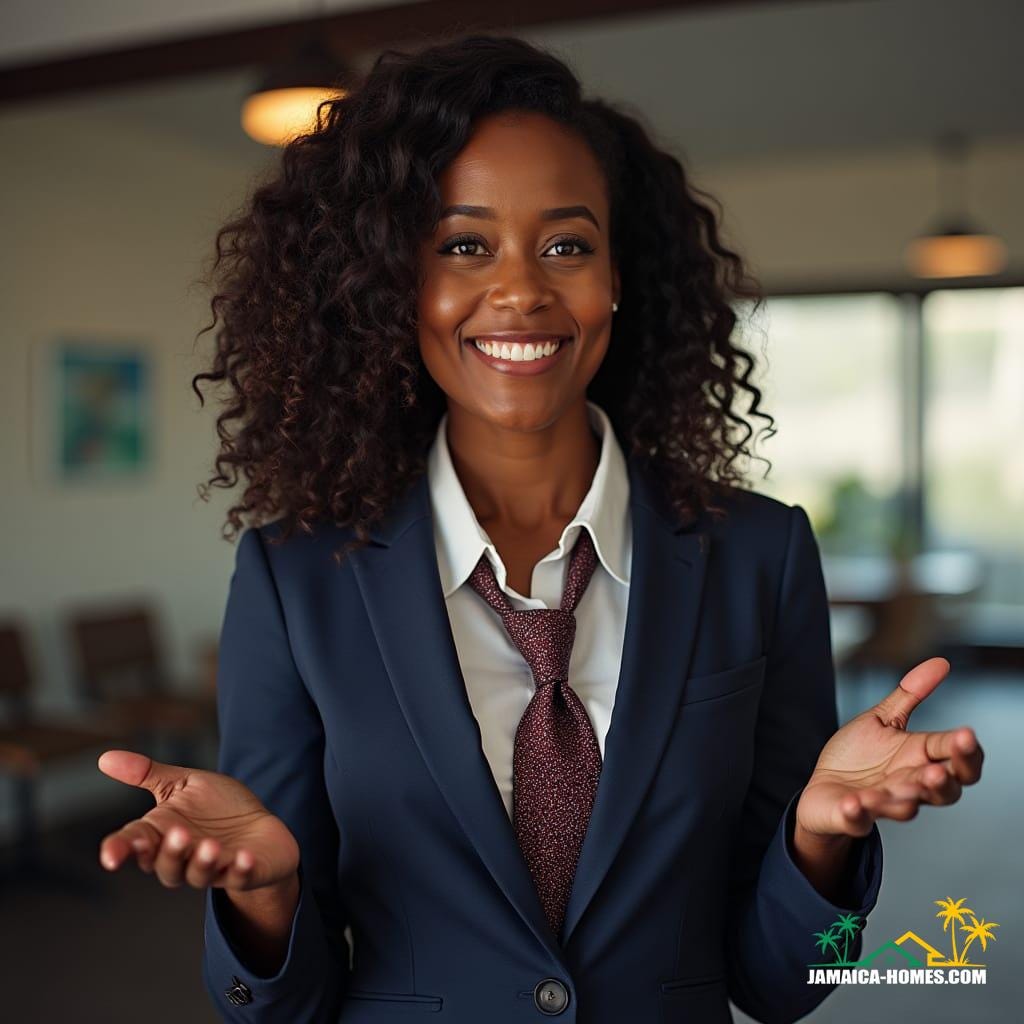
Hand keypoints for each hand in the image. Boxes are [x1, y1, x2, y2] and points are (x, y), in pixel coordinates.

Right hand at [97, 749, 298, 892]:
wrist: (260, 828)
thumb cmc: (217, 807)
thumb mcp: (183, 784)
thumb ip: (147, 775)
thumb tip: (104, 758)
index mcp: (163, 836)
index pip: (135, 844)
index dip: (120, 850)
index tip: (111, 856)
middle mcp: (184, 858)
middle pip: (166, 865)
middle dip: (171, 852)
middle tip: (179, 833)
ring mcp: (214, 869)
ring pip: (199, 874)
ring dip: (203, 861)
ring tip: (210, 844)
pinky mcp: (245, 873)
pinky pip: (240, 877)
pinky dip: (241, 869)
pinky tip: (245, 857)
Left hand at [796, 657, 983, 841]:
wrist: (824, 789)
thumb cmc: (859, 757)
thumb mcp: (883, 720)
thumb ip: (910, 695)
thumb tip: (941, 663)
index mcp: (920, 760)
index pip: (954, 758)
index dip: (963, 749)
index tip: (966, 734)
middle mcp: (909, 787)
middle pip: (944, 792)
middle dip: (944, 782)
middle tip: (938, 771)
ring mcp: (882, 805)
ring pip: (905, 809)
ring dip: (905, 800)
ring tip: (904, 788)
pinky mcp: (853, 818)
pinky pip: (858, 820)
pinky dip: (857, 814)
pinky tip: (855, 803)